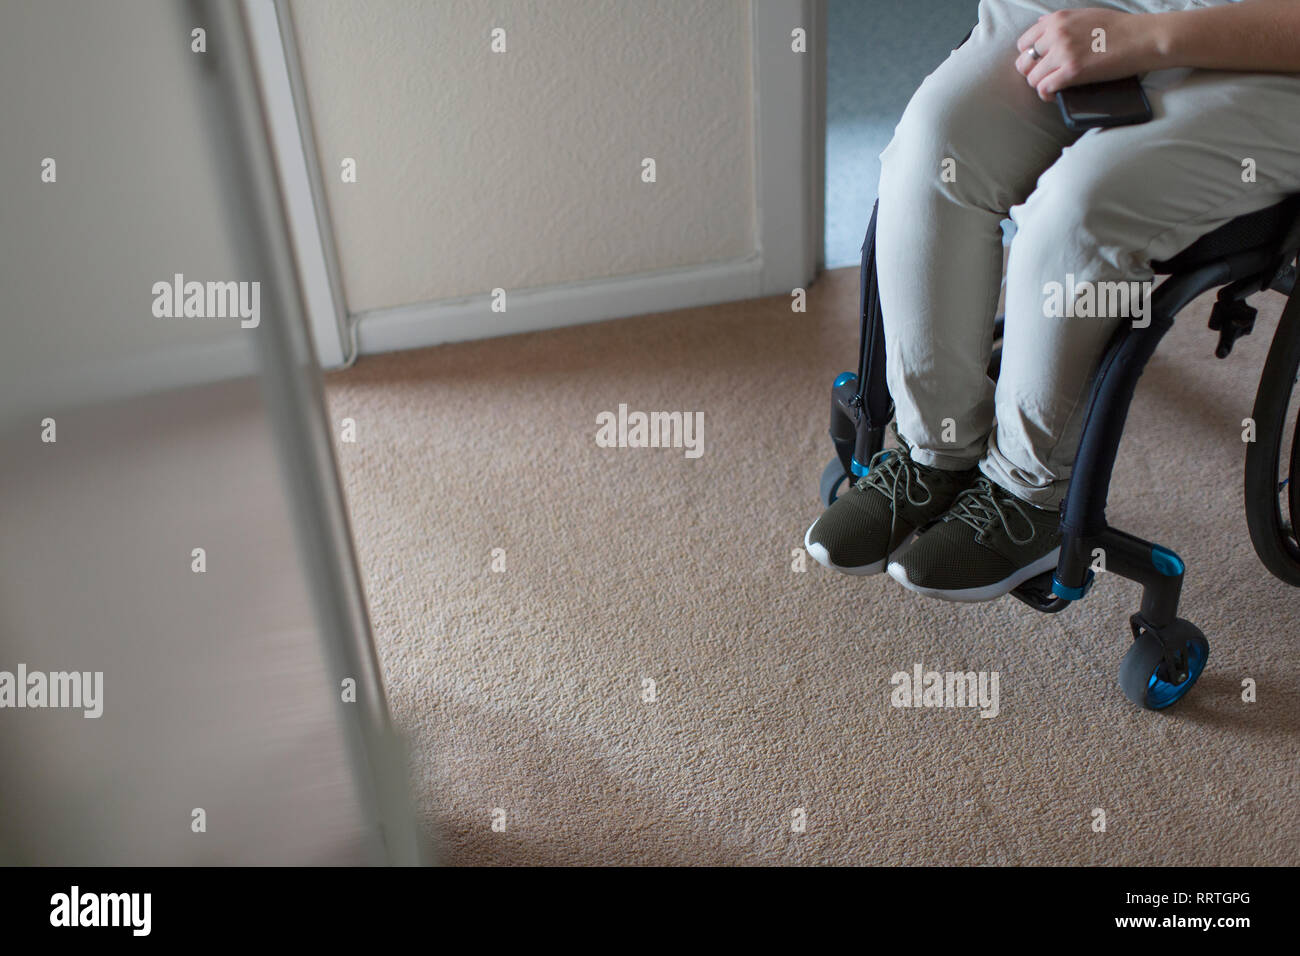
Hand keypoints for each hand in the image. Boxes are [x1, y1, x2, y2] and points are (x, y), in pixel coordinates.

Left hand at [1016, 9, 1161, 100]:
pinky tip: (1055, 95)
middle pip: (1024, 61)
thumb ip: (1061, 23)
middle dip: (1031, 72)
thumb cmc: (1118, 28)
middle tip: (1045, 77)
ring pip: (1032, 78)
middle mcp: (1056, 34)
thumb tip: (1041, 27)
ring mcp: (1063, 52)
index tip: (1040, 63)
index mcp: (1057, 20)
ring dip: (1040, 85)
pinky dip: (1046, 95)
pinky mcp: (1072, 71)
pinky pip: (1044, 88)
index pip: (1024, 42)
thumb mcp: (1084, 15)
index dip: (1030, 56)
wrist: (1142, 38)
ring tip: (1052, 87)